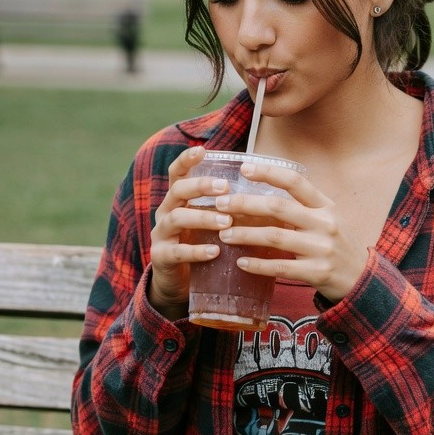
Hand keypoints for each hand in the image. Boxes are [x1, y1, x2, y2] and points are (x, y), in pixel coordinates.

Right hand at [147, 147, 232, 317]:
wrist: (177, 284)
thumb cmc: (201, 245)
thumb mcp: (210, 223)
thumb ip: (229, 209)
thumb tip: (272, 196)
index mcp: (178, 200)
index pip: (177, 173)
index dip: (187, 160)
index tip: (203, 150)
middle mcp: (166, 212)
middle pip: (177, 190)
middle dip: (200, 186)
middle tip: (224, 187)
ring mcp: (161, 235)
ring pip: (177, 218)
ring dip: (203, 218)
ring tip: (226, 221)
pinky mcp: (162, 258)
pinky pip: (177, 252)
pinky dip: (197, 251)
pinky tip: (215, 251)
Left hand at [214, 159, 369, 303]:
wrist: (361, 278)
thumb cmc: (336, 245)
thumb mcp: (327, 219)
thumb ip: (302, 207)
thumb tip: (260, 194)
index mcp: (325, 206)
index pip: (295, 182)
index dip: (269, 173)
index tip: (244, 169)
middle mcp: (324, 223)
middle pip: (278, 207)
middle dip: (245, 204)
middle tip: (221, 205)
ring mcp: (321, 248)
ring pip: (275, 237)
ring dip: (246, 234)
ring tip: (224, 234)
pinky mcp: (317, 272)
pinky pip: (281, 267)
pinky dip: (258, 265)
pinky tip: (241, 262)